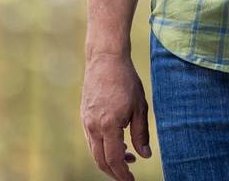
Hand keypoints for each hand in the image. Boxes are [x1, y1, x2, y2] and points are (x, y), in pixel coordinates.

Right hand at [80, 53, 151, 179]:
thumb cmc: (126, 81)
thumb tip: (144, 156)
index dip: (122, 174)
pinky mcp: (84, 116)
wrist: (105, 59)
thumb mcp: (140, 107)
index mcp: (109, 125)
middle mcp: (93, 126)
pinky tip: (117, 143)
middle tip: (128, 177)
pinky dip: (103, 148)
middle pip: (100, 161)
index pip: (113, 160)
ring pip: (94, 152)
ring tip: (128, 157)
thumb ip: (141, 134)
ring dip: (109, 160)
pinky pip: (91, 140)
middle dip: (114, 172)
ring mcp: (86, 121)